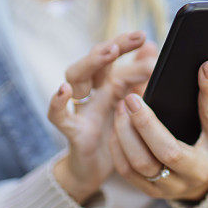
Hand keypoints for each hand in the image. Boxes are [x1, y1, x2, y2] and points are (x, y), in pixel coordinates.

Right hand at [48, 31, 153, 203]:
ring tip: (109, 52)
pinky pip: (58, 114)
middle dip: (114, 45)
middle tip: (136, 37)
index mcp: (109, 83)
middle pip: (95, 60)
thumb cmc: (115, 135)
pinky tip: (64, 90)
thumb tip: (150, 48)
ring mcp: (81, 108)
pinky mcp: (72, 130)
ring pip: (75, 76)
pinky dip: (57, 101)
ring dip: (91, 62)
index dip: (127, 44)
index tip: (144, 36)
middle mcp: (93, 91)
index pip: (115, 56)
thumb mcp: (132, 106)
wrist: (95, 170)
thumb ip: (139, 78)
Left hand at [109, 60, 207, 201]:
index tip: (204, 66)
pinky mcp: (153, 191)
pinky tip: (117, 125)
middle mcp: (200, 171)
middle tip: (132, 99)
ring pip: (142, 163)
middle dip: (146, 123)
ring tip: (121, 108)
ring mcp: (175, 185)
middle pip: (169, 151)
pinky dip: (119, 146)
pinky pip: (128, 171)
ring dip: (126, 133)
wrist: (202, 181)